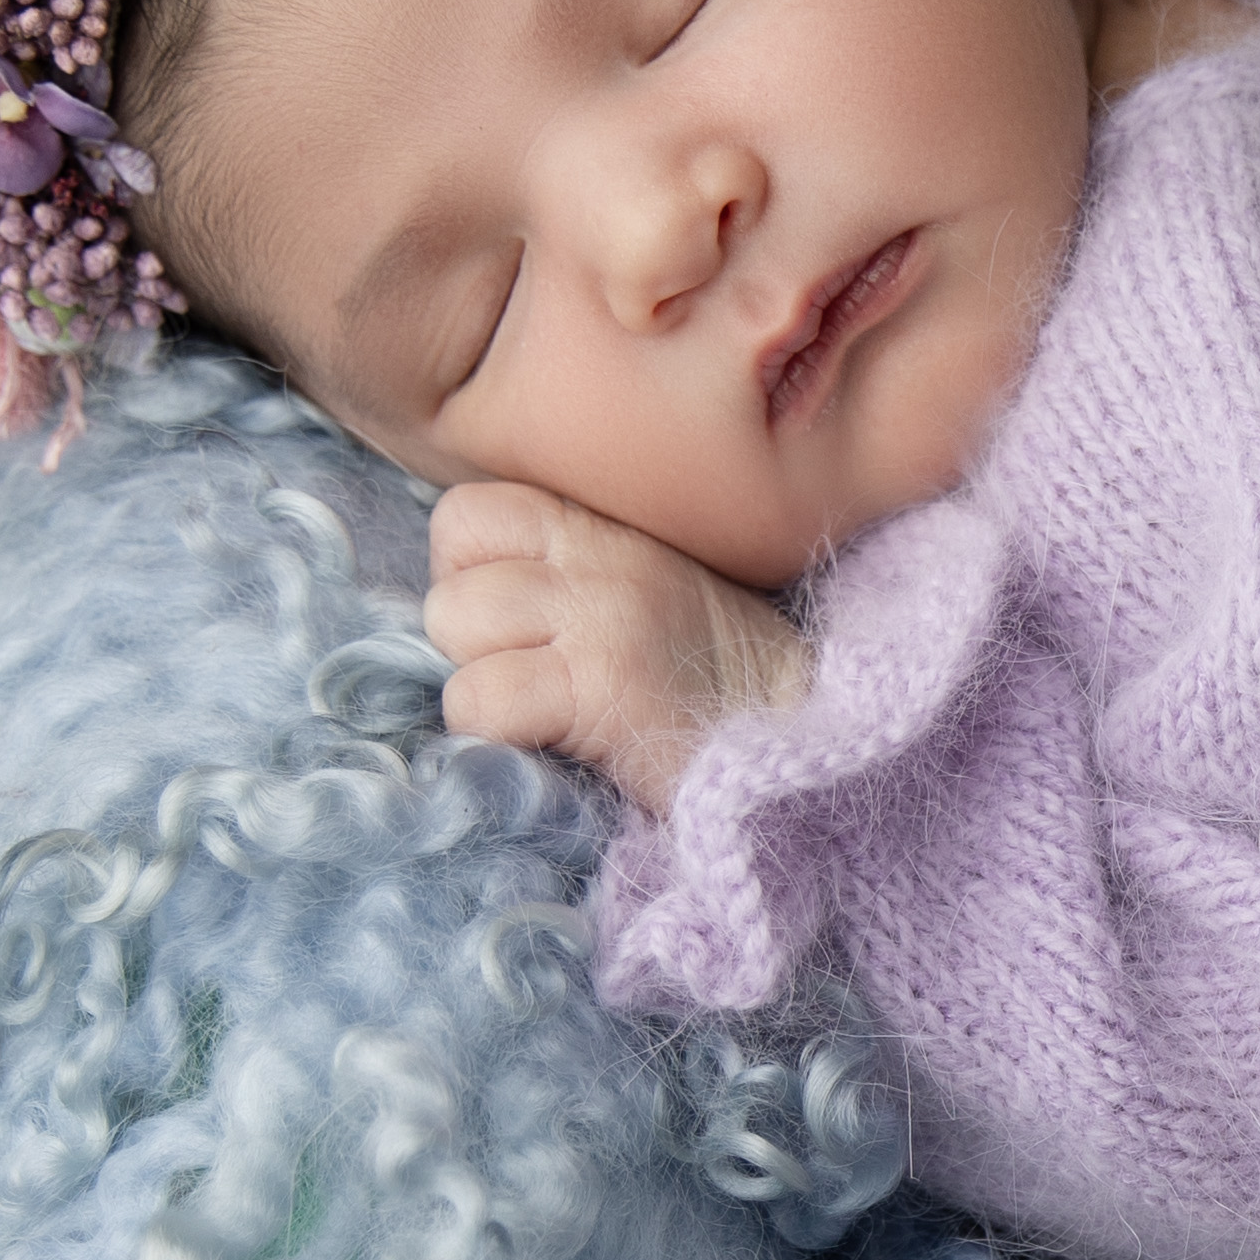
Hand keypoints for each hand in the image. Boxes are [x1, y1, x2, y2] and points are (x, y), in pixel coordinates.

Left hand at [421, 478, 806, 813]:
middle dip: (470, 641)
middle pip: (450, 577)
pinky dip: (498, 734)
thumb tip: (466, 605)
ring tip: (546, 709)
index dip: (467, 577)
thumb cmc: (722, 684)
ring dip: (481, 684)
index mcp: (602, 527)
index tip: (514, 627)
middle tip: (531, 677)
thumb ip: (569, 574)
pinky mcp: (601, 686)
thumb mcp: (648, 591)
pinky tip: (555, 744)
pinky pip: (479, 697)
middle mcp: (598, 558)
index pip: (466, 515)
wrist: (810, 740)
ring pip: (452, 623)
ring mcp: (599, 616)